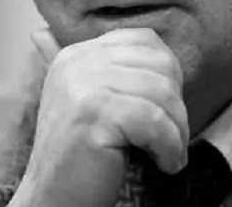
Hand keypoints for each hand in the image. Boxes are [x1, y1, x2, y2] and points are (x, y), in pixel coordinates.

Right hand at [11, 28, 188, 206]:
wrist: (53, 201)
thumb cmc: (84, 157)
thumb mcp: (95, 102)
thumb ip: (117, 72)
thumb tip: (158, 56)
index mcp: (77, 54)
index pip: (144, 40)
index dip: (168, 73)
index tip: (167, 108)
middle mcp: (77, 62)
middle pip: (159, 64)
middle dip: (178, 104)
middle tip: (173, 137)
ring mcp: (83, 86)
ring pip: (162, 93)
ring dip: (178, 130)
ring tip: (171, 154)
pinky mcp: (93, 115)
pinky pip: (155, 121)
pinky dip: (170, 146)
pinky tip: (166, 164)